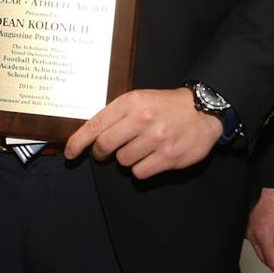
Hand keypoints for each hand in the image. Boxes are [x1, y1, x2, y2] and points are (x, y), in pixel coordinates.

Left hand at [65, 87, 220, 178]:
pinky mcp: (168, 156)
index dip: (78, 142)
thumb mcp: (140, 99)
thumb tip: (91, 135)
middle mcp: (142, 119)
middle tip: (105, 153)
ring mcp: (156, 139)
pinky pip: (140, 173)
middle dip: (101, 153)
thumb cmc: (166, 106)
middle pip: (105, 146)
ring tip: (140, 148)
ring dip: (126, 159)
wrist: (203, 110)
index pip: (96, 125)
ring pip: (123, 161)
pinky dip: (141, 169)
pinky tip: (151, 158)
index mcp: (131, 102)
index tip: (70, 153)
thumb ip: (117, 114)